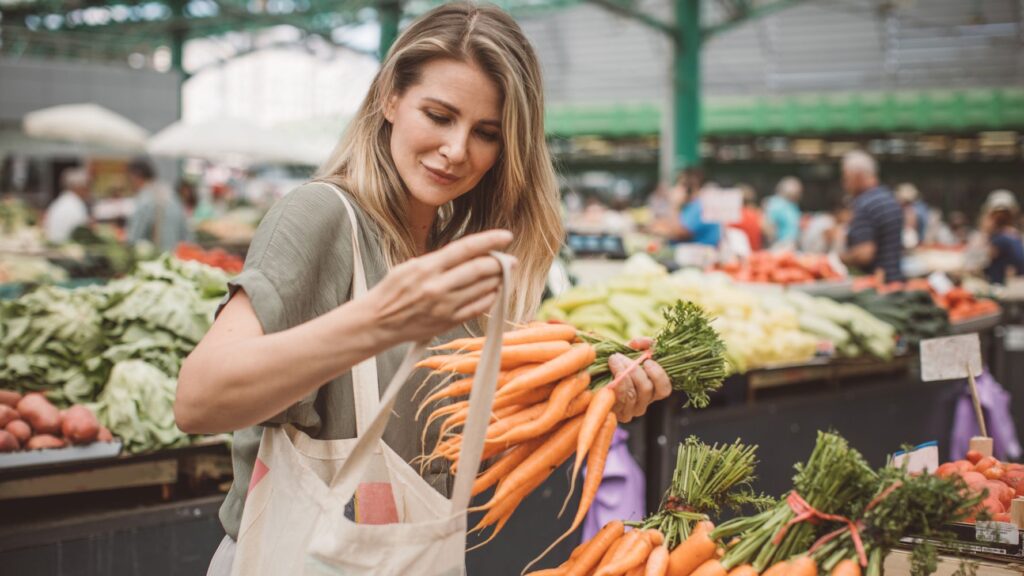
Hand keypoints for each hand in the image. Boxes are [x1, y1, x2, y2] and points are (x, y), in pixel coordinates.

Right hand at [363, 230, 513, 344]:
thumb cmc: (392, 291)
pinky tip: (493, 292)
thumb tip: (469, 254)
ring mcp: (445, 306)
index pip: (465, 248)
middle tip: (510, 260)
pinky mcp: (449, 322)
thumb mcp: (410, 266)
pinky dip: (491, 298)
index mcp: (427, 267)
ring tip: (502, 275)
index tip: (506, 236)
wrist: (378, 322)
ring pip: (484, 289)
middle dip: (500, 263)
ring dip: (498, 281)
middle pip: (480, 270)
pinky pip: (479, 308)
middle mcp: (438, 286)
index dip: (489, 241)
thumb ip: (439, 260)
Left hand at [607, 337, 671, 422]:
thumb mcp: (632, 351)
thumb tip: (636, 343)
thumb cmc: (617, 365)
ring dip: (622, 374)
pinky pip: (618, 400)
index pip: (664, 389)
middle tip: (620, 356)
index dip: (658, 375)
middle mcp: (644, 403)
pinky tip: (608, 373)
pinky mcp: (617, 414)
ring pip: (631, 394)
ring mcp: (630, 411)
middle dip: (634, 370)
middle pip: (646, 389)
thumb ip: (642, 344)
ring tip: (613, 360)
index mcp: (652, 390)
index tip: (648, 361)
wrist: (594, 380)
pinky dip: (614, 384)